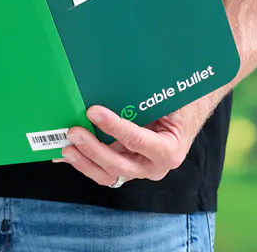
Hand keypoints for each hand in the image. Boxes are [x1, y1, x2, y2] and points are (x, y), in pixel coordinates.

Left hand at [54, 103, 208, 186]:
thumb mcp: (170, 99)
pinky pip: (103, 170)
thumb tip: (117, 83)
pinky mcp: (126, 166)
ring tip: (67, 148)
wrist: (189, 112)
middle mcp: (154, 166)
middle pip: (119, 165)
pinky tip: (68, 154)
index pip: (137, 141)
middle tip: (74, 132)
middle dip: (93, 149)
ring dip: (85, 161)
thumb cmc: (181, 104)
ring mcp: (138, 169)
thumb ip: (149, 99)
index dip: (114, 128)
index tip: (93, 112)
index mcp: (168, 150)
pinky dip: (85, 162)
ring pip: (108, 174)